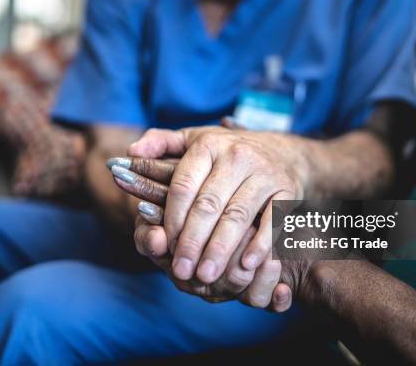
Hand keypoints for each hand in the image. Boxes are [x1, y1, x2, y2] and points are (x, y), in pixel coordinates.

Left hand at [109, 156, 293, 310]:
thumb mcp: (193, 140)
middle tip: (180, 271)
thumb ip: (160, 143)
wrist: (284, 152)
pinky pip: (272, 221)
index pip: (183, 186)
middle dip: (192, 242)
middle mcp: (237, 156)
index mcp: (208, 145)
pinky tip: (245, 264)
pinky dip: (260, 244)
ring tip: (205, 276)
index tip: (162, 245)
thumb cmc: (227, 153)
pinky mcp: (286, 191)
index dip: (170, 219)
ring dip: (220, 250)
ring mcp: (264, 173)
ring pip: (237, 217)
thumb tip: (128, 152)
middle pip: (208, 205)